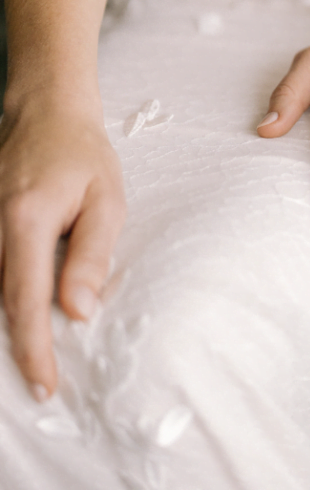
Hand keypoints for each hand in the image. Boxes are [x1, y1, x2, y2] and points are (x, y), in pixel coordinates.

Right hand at [0, 94, 125, 400]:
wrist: (47, 115)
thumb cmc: (83, 156)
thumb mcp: (106, 200)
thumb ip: (91, 255)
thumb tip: (78, 310)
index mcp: (26, 220)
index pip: (25, 300)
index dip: (33, 349)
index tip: (45, 386)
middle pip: (0, 302)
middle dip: (17, 347)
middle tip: (41, 386)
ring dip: (8, 322)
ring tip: (31, 358)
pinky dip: (3, 297)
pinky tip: (19, 315)